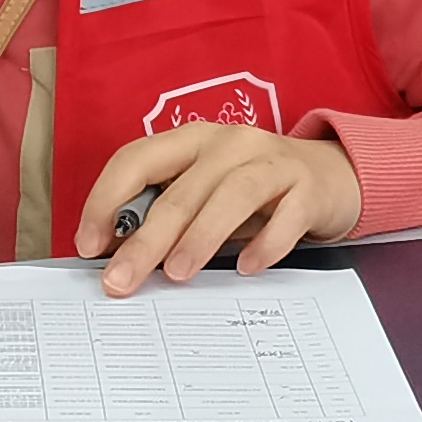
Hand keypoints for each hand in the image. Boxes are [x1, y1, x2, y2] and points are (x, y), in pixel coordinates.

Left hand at [71, 124, 362, 297]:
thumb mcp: (205, 193)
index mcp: (193, 140)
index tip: (89, 245)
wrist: (332, 176)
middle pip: (180, 189)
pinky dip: (264, 243)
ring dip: (199, 237)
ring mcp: (273, 162)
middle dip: (146, 239)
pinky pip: (286, 216)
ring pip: (230, 195)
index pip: (137, 159)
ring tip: (177, 274)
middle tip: (121, 280)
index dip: (106, 200)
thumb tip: (115, 255)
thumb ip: (166, 215)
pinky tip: (246, 268)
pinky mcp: (309, 189)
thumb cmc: (254, 191)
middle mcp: (230, 143)